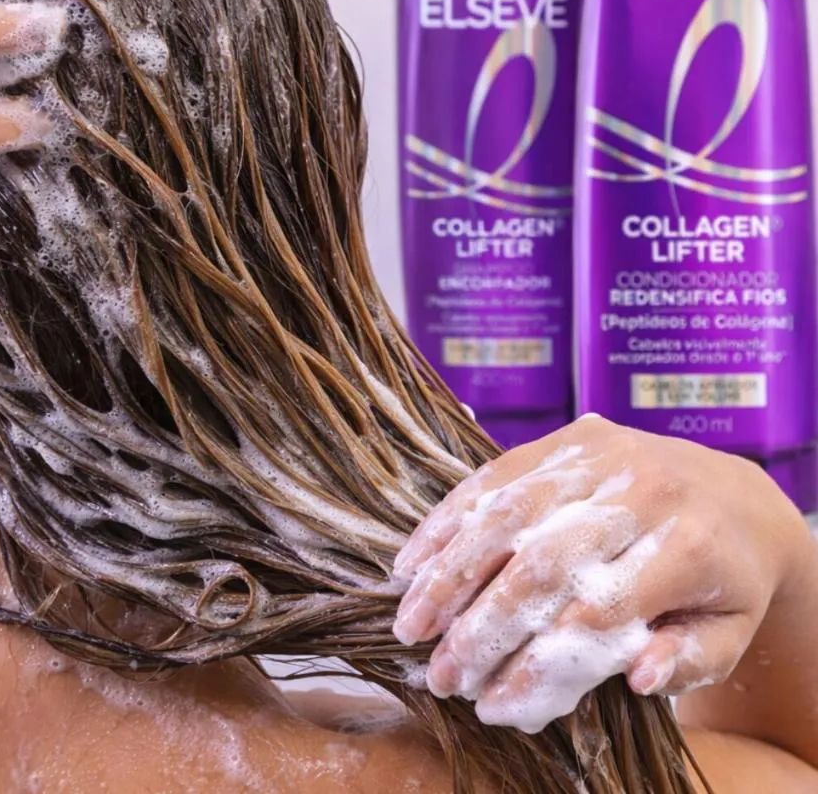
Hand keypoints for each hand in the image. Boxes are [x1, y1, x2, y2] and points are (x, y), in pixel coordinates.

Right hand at [392, 415, 803, 732]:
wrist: (733, 493)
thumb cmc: (725, 579)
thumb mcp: (729, 634)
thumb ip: (689, 660)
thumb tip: (636, 676)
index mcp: (688, 546)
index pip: (596, 614)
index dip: (535, 662)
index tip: (491, 704)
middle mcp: (641, 491)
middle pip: (541, 565)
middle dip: (479, 625)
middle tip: (439, 674)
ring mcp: (600, 455)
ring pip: (506, 514)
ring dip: (447, 572)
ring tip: (410, 622)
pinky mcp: (568, 437)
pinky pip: (494, 475)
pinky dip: (447, 519)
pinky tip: (412, 560)